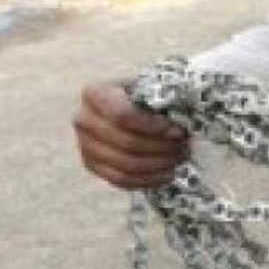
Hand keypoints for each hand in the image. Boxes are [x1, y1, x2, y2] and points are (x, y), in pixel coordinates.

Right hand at [74, 82, 188, 189]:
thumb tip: (180, 123)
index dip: (153, 127)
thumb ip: (163, 99)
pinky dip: (148, 179)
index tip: (178, 131)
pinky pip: (121, 179)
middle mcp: (84, 119)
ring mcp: (85, 145)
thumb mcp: (151, 88)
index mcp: (95, 94)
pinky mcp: (92, 165)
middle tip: (184, 146)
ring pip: (125, 164)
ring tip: (179, 158)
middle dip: (162, 147)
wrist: (130, 106)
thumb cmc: (145, 96)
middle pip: (126, 142)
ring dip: (159, 164)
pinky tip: (168, 173)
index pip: (123, 115)